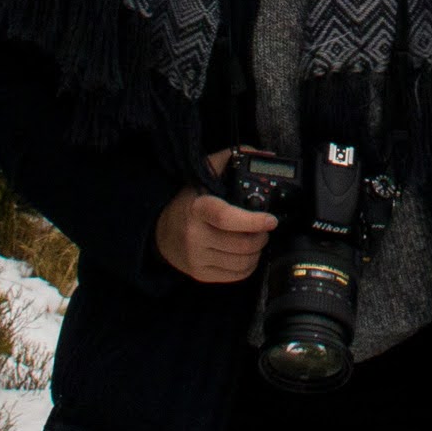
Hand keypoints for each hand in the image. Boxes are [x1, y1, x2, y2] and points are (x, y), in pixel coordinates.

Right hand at [156, 171, 276, 284]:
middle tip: (264, 229)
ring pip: (243, 262)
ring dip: (257, 251)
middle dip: (262, 237)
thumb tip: (262, 155)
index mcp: (198, 209)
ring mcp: (197, 258)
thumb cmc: (188, 202)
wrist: (161, 231)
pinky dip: (249, 266)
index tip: (270, 220)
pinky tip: (246, 254)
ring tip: (255, 240)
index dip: (253, 221)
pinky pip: (236, 275)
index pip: (227, 218)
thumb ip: (229, 160)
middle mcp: (195, 236)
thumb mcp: (203, 176)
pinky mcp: (201, 274)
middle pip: (242, 244)